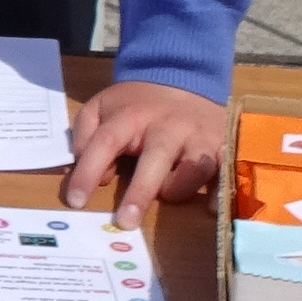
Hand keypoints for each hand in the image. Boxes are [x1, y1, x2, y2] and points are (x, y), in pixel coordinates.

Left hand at [65, 80, 226, 225]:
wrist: (181, 78)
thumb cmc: (136, 105)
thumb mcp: (101, 108)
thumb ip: (86, 137)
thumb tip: (96, 177)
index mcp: (132, 116)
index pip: (106, 142)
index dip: (88, 171)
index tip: (76, 201)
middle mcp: (168, 126)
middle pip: (156, 158)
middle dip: (141, 192)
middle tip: (125, 222)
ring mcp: (198, 137)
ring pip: (195, 167)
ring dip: (179, 187)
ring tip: (166, 194)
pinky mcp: (222, 148)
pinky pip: (225, 173)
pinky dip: (219, 192)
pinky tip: (208, 208)